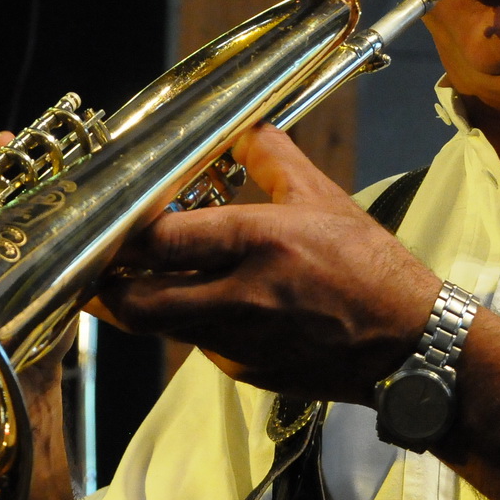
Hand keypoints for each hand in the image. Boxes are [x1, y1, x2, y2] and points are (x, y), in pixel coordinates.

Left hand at [97, 125, 441, 404]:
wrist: (409, 345)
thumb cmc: (370, 269)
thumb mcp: (324, 199)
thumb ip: (273, 159)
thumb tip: (244, 129)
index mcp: (256, 243)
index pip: (157, 240)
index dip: (117, 234)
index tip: (104, 220)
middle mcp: (238, 296)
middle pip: (135, 303)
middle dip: (101, 287)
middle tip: (90, 265)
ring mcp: (237, 341)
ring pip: (162, 325)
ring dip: (145, 302)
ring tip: (144, 274)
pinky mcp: (244, 370)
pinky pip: (199, 343)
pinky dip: (191, 321)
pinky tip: (210, 300)